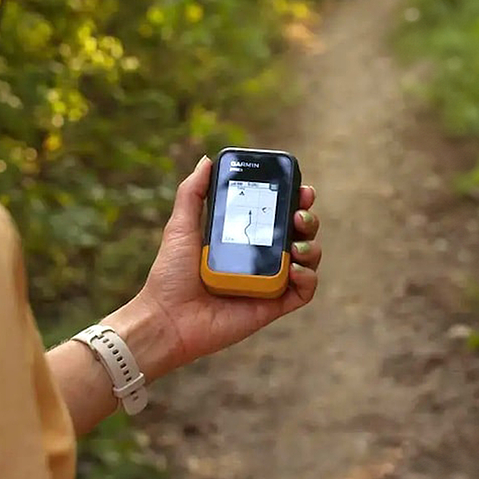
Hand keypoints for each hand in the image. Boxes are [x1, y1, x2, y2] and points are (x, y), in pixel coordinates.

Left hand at [107, 156, 321, 379]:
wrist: (166, 317)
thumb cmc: (170, 275)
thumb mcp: (180, 226)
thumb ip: (193, 193)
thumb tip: (207, 160)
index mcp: (243, 238)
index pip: (277, 214)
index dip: (294, 200)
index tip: (300, 188)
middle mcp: (260, 258)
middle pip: (299, 233)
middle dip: (308, 219)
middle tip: (298, 214)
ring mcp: (269, 282)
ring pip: (308, 260)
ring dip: (313, 246)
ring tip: (297, 243)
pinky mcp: (273, 306)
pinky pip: (304, 292)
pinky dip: (308, 278)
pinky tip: (295, 269)